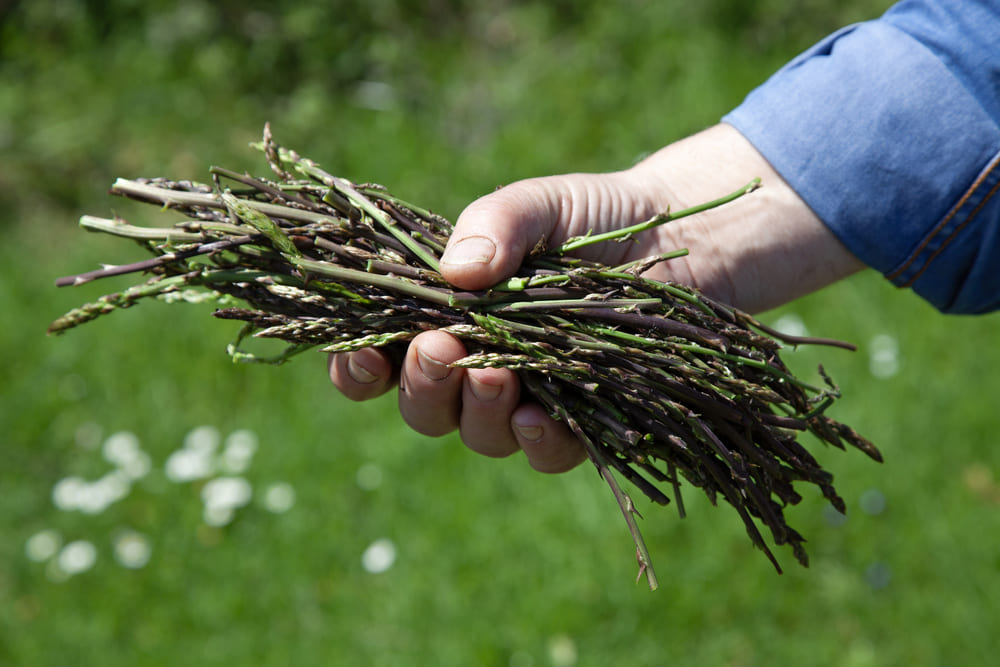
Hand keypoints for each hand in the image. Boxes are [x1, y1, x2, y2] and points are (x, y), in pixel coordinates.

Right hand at [328, 124, 863, 470]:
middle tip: (438, 351)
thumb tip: (453, 273)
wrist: (680, 240)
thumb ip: (493, 226)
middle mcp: (477, 366)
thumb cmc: (595, 217)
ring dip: (474, 411)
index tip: (362, 355)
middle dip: (421, 385)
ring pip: (477, 434)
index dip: (359, 368)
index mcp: (448, 318)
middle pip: (423, 405)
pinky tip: (542, 416)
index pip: (381, 357)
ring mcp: (528, 399)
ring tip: (490, 374)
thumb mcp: (538, 206)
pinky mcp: (583, 422)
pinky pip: (546, 452)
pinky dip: (538, 439)